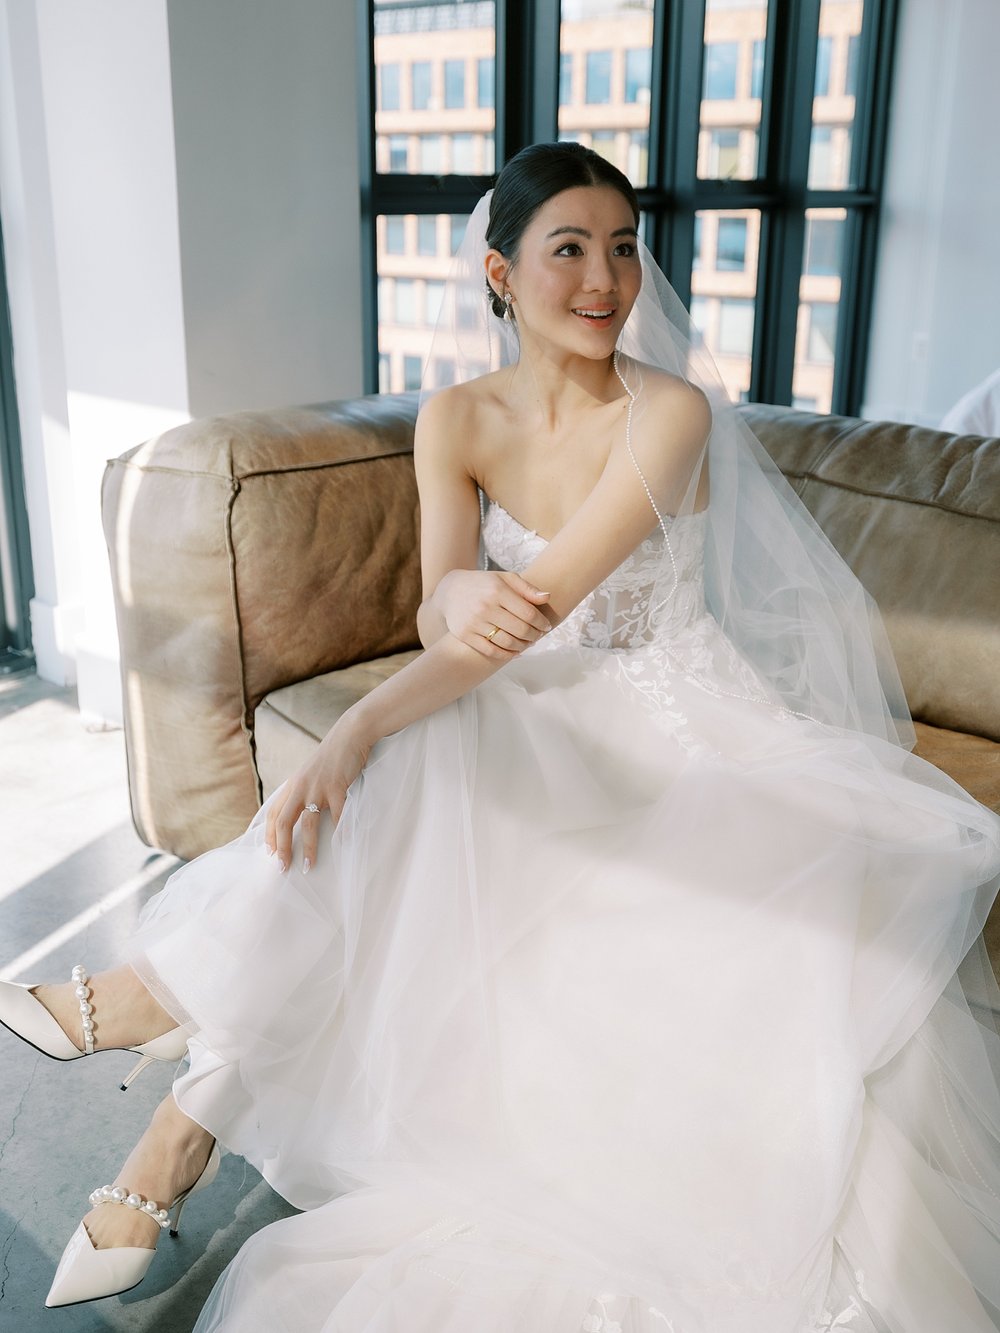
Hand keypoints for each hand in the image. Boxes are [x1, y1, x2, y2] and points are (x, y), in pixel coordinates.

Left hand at [264, 715, 370, 871]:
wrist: (349, 734)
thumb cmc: (332, 756)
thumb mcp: (310, 772)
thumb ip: (302, 790)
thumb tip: (298, 813)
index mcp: (292, 785)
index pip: (273, 814)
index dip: (269, 835)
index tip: (270, 854)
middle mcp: (300, 787)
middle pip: (283, 822)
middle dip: (282, 848)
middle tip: (282, 868)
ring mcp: (318, 788)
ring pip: (308, 824)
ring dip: (308, 848)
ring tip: (309, 866)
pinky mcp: (337, 787)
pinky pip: (338, 816)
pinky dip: (340, 833)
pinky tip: (342, 847)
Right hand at [433, 569, 550, 659]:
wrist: (451, 590)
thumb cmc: (484, 584)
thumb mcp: (505, 579)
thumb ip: (527, 588)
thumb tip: (547, 598)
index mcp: (497, 591)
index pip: (528, 613)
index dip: (542, 623)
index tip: (547, 626)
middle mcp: (485, 607)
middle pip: (520, 630)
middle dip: (534, 636)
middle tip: (538, 636)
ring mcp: (474, 622)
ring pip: (507, 642)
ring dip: (522, 646)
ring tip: (527, 643)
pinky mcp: (465, 635)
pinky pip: (491, 651)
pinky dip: (506, 655)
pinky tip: (515, 652)